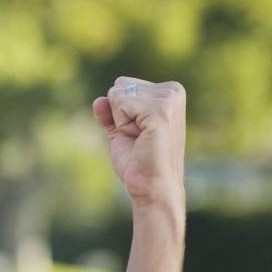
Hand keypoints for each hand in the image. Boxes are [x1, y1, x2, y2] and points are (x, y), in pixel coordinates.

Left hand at [92, 77, 186, 213]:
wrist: (151, 186)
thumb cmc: (139, 162)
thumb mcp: (121, 131)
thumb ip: (110, 113)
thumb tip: (98, 100)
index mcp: (169, 92)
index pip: (123, 85)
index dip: (121, 113)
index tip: (139, 133)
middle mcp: (173, 91)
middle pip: (119, 85)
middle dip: (119, 114)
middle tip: (138, 137)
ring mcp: (168, 100)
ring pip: (118, 95)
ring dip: (121, 121)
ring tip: (140, 139)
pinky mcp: (160, 111)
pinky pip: (120, 105)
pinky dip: (121, 125)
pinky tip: (139, 139)